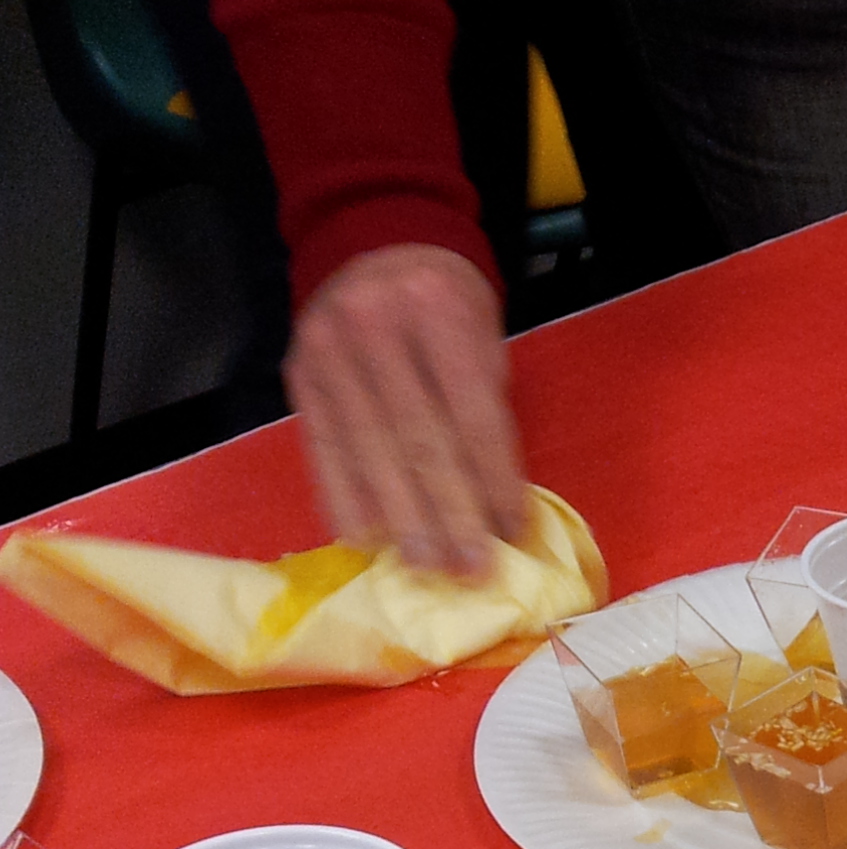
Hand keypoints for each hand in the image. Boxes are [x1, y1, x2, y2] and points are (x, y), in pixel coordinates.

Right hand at [282, 244, 526, 579]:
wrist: (370, 243)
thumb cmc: (445, 303)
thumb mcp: (481, 335)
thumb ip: (484, 406)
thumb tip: (495, 502)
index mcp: (437, 311)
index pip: (472, 415)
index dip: (494, 481)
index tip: (513, 533)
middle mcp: (375, 328)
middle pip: (418, 440)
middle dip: (449, 514)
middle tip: (472, 572)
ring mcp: (327, 351)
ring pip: (370, 452)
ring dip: (401, 521)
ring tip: (428, 569)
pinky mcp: (298, 375)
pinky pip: (324, 449)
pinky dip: (345, 500)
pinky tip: (366, 542)